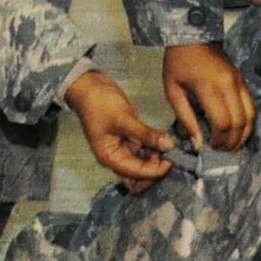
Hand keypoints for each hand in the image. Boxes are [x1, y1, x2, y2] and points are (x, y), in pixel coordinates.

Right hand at [66, 70, 175, 191]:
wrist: (88, 85)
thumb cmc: (99, 102)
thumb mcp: (124, 118)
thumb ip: (146, 134)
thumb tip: (169, 146)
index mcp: (110, 157)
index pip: (136, 174)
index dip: (156, 170)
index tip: (172, 160)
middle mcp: (116, 156)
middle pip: (138, 175)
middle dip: (155, 169)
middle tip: (170, 156)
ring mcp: (122, 147)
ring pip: (143, 162)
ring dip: (156, 157)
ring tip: (168, 144)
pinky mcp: (128, 137)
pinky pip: (143, 149)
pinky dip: (153, 146)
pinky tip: (163, 138)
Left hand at [162, 43, 256, 152]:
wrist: (192, 36)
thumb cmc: (177, 64)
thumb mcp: (173, 92)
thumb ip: (186, 119)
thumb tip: (198, 144)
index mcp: (208, 88)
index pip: (222, 122)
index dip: (219, 140)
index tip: (210, 147)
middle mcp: (229, 86)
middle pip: (240, 122)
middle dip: (233, 141)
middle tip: (222, 150)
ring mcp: (239, 82)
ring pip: (251, 116)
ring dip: (244, 134)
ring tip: (233, 145)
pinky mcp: (243, 81)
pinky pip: (252, 106)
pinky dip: (248, 122)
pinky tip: (239, 131)